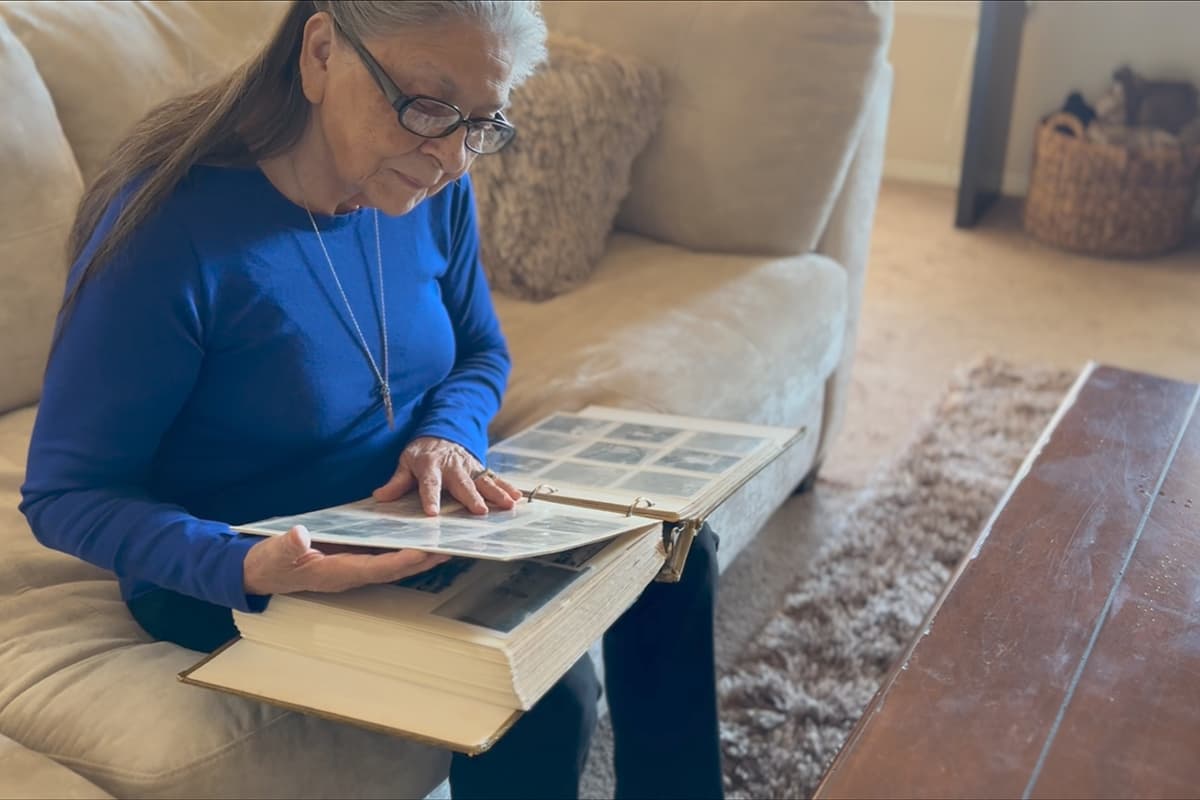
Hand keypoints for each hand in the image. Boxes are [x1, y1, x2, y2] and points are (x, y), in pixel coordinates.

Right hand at [242, 526, 449, 595]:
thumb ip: (288, 545)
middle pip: (394, 569)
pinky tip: (418, 538)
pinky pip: (383, 555)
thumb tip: (301, 536)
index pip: (376, 568)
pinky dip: (403, 549)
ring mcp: (352, 568)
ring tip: (444, 544)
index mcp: (335, 573)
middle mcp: (350, 574)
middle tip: (450, 547)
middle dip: (422, 560)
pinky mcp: (351, 559)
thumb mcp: (274, 551)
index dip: (401, 561)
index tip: (424, 552)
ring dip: (418, 557)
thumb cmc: (269, 562)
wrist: (260, 571)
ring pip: (392, 564)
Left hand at [372, 436, 521, 514]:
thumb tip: (380, 497)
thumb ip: (396, 482)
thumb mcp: (405, 463)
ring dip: (497, 493)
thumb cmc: (422, 453)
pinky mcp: (481, 468)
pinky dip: (507, 486)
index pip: (429, 484)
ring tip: (508, 505)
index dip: (430, 498)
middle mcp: (452, 466)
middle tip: (480, 511)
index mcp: (430, 466)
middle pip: (462, 484)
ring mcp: (469, 467)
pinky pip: (495, 478)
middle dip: (472, 497)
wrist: (442, 432)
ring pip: (484, 480)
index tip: (432, 514)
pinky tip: (517, 497)